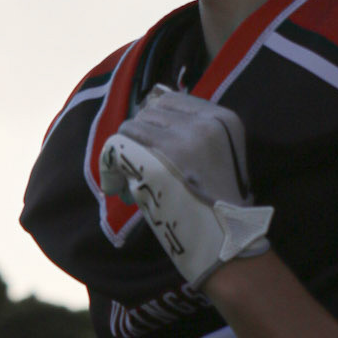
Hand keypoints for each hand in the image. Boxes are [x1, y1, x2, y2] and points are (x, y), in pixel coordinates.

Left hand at [99, 84, 272, 289]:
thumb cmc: (216, 202)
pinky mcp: (156, 162)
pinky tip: (119, 186)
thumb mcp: (220, 153)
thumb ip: (193, 130)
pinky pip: (118, 146)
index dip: (156, 122)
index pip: (171, 99)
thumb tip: (149, 106)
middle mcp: (203, 123)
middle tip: (142, 166)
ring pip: (131, 126)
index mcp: (223, 118)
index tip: (154, 145)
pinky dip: (112, 166)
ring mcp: (180, 141)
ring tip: (133, 178)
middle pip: (149, 111)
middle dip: (141, 137)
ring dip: (127, 152)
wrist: (224, 239)